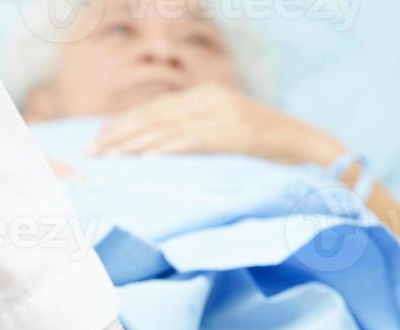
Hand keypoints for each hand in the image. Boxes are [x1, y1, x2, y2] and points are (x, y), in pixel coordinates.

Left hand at [93, 83, 343, 165]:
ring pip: (168, 129)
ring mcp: (225, 115)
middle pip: (154, 116)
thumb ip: (191, 137)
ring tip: (108, 158)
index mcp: (206, 96)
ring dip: (135, 145)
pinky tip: (145, 162)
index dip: (122, 124)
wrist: (309, 149)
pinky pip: (194, 142)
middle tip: (90, 151)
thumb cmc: (262, 150)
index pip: (154, 109)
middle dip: (119, 134)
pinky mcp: (237, 134)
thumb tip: (153, 152)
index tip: (95, 140)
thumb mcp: (221, 136)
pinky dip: (167, 151)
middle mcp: (212, 99)